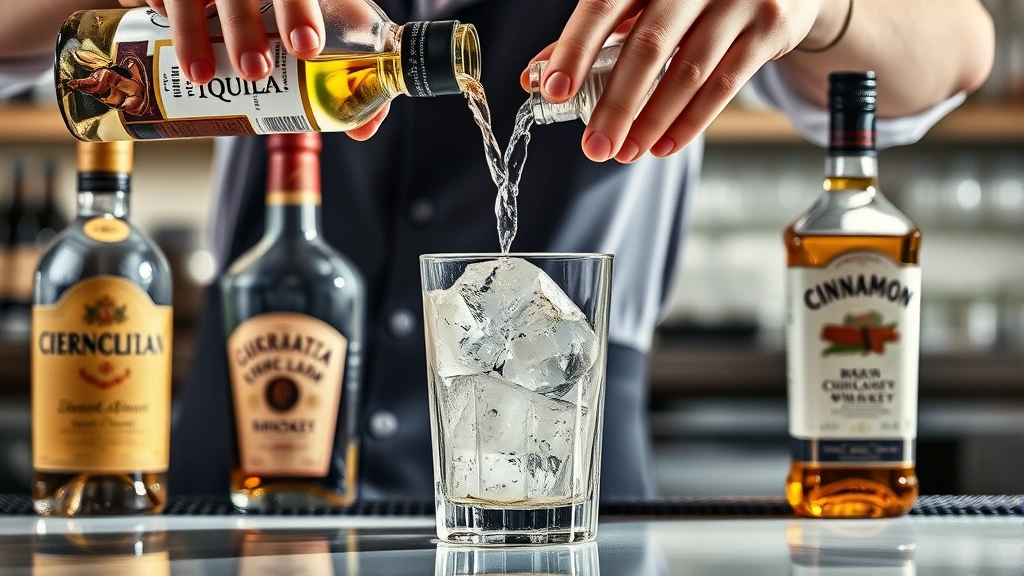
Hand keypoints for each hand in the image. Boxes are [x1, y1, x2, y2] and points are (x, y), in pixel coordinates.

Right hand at [120, 0, 386, 139]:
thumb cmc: (286, 13)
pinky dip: (147, 3)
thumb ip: (344, 72)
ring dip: (190, 31)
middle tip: (255, 71)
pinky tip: (151, 25)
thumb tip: (362, 128)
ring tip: (202, 76)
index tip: (306, 50)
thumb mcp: (321, 26)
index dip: (300, 12)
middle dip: (244, 27)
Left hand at [523, 0, 830, 161]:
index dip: (575, 49)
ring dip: (653, 121)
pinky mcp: (767, 28)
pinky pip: (725, 85)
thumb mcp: (643, 1)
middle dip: (616, 105)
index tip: (553, 91)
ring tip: (627, 152)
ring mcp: (736, 0)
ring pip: (688, 72)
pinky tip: (664, 145)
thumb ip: (594, 33)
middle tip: (594, 146)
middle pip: (647, 48)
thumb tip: (536, 74)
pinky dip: (690, 122)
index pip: (602, 6)